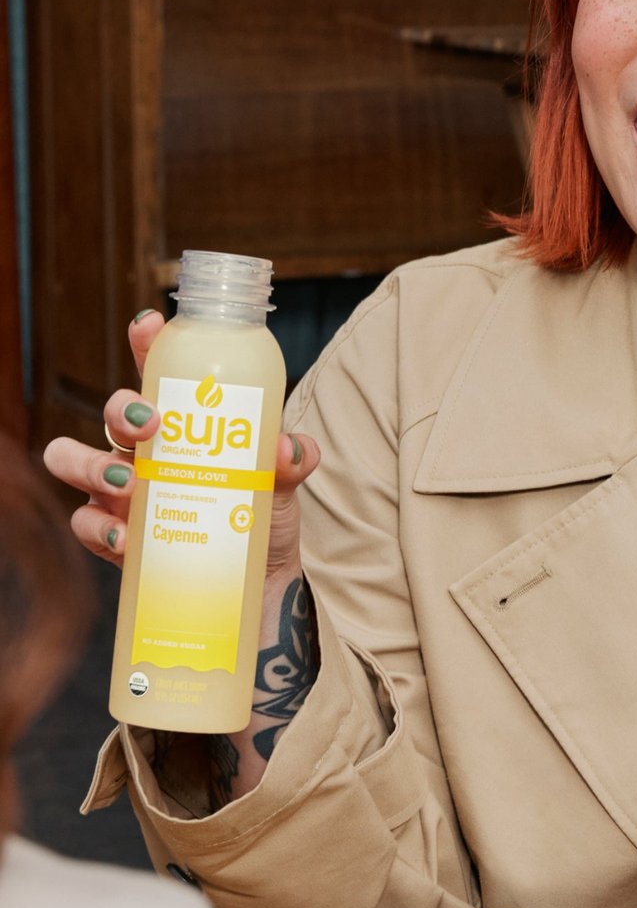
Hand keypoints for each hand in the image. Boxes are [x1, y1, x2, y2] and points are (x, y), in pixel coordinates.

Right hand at [40, 310, 319, 569]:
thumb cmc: (260, 518)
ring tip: (128, 484)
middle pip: (113, 413)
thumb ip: (292, 461)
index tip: (149, 325)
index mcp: (183, 424)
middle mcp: (144, 452)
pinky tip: (126, 538)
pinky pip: (86, 524)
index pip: (159, 374)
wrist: (258, 582)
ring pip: (74, 459)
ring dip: (93, 466)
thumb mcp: (282, 484)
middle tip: (151, 425)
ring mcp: (122, 492)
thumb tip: (291, 448)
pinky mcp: (114, 537)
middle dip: (122, 410)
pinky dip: (100, 528)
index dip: (147, 344)